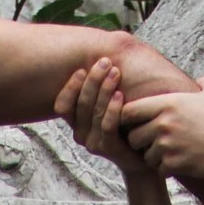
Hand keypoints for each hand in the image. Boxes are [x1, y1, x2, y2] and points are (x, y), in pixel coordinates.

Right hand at [56, 57, 148, 174]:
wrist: (141, 152)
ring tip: (115, 72)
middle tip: (105, 62)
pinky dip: (112, 109)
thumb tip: (99, 52)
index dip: (70, 88)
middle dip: (93, 79)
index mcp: (76, 121)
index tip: (82, 69)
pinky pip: (107, 127)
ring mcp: (94, 143)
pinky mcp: (109, 149)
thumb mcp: (106, 102)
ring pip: (94, 113)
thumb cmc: (123, 121)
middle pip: (81, 104)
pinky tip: (120, 94)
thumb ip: (97, 86)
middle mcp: (81, 133)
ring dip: (104, 89)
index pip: (62, 105)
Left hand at [121, 78, 203, 182]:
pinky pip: (158, 169)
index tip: (139, 121)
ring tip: (167, 152)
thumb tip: (201, 79)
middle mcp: (163, 124)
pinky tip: (176, 162)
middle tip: (152, 140)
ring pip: (145, 155)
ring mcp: (167, 145)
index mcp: (168, 103)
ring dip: (153, 156)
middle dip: (140, 139)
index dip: (130, 116)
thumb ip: (203, 83)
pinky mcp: (173, 164)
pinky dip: (165, 168)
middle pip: (133, 136)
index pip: (130, 110)